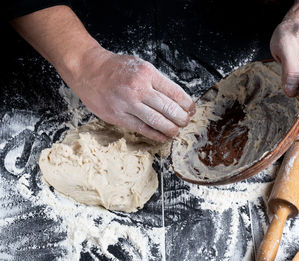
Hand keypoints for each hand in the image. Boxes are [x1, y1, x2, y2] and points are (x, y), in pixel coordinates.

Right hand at [68, 48, 194, 141]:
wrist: (87, 69)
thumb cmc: (115, 68)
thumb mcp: (140, 66)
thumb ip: (156, 82)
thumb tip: (175, 100)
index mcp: (147, 73)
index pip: (175, 93)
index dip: (187, 104)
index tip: (191, 110)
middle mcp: (138, 88)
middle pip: (168, 109)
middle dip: (181, 118)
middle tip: (185, 122)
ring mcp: (127, 103)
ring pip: (157, 121)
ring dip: (171, 129)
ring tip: (176, 131)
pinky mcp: (118, 116)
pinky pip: (142, 128)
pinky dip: (155, 134)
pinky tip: (163, 136)